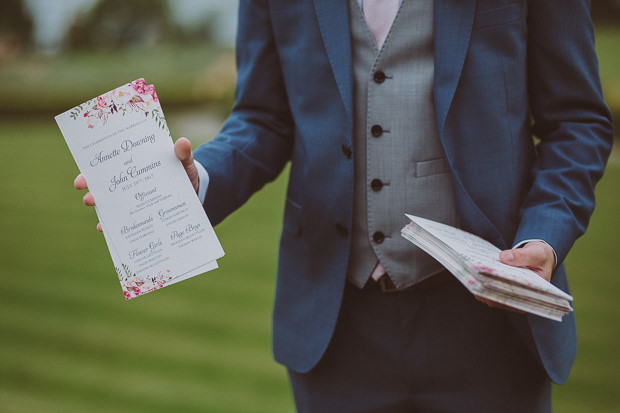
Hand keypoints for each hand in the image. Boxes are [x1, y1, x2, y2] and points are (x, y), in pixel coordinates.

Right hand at [74, 137, 199, 231]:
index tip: (83, 178)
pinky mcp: (142, 216)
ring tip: (100, 223)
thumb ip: (183, 154)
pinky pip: (126, 224)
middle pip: (102, 189)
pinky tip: (114, 235)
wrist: (195, 192)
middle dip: (92, 194)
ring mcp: (133, 202)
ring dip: (103, 216)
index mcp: (134, 167)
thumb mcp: (184, 163)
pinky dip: (118, 230)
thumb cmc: (184, 173)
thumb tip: (182, 143)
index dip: (90, 172)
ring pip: (111, 208)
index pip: (106, 168)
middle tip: (89, 198)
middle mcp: (128, 185)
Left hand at [476, 241, 555, 310]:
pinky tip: (471, 269)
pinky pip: (485, 287)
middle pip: (496, 297)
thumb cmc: (539, 257)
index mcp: (531, 297)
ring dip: (477, 283)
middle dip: (484, 286)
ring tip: (469, 270)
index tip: (485, 280)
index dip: (498, 291)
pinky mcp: (498, 289)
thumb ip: (522, 256)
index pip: (511, 298)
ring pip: (487, 294)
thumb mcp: (536, 254)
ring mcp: (506, 296)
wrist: (537, 256)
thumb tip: (504, 257)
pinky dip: (478, 279)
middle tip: (471, 274)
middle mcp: (517, 301)